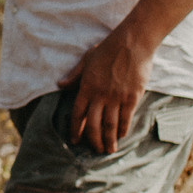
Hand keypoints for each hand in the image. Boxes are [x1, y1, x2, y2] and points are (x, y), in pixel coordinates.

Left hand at [59, 26, 154, 154]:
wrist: (132, 42)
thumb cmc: (108, 48)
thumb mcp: (87, 59)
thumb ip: (74, 75)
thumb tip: (60, 85)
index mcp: (87, 87)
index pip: (77, 114)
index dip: (75, 129)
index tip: (75, 140)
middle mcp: (100, 95)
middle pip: (93, 125)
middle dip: (94, 140)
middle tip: (96, 150)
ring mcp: (116, 97)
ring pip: (110, 125)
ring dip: (109, 140)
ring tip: (109, 150)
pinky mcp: (131, 97)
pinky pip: (126, 118)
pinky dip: (123, 129)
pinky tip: (122, 135)